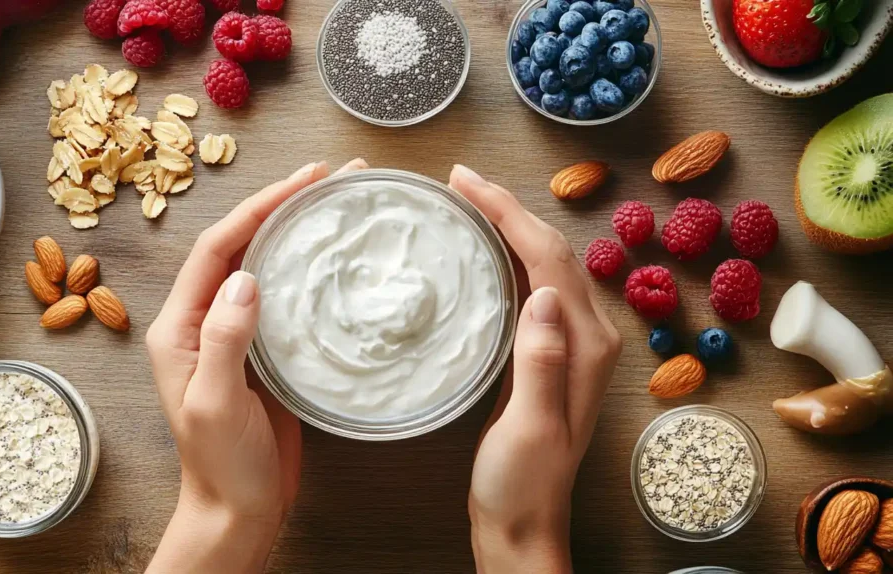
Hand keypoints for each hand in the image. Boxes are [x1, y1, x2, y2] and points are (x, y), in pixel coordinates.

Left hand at [145, 159, 368, 573]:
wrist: (238, 510)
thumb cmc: (220, 466)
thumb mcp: (215, 403)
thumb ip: (225, 339)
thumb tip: (247, 277)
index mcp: (180, 327)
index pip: (218, 249)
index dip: (258, 208)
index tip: (302, 181)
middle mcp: (206, 320)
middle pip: (243, 246)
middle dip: (283, 206)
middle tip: (332, 177)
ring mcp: (238, 333)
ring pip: (268, 266)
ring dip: (299, 232)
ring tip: (340, 202)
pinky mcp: (268, 351)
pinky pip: (288, 298)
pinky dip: (311, 271)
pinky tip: (337, 258)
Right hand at [449, 165, 621, 573]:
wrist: (523, 522)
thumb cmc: (523, 482)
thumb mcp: (532, 427)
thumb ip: (541, 361)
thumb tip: (540, 293)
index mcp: (586, 346)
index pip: (549, 259)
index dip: (509, 214)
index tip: (466, 183)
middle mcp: (587, 337)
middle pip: (551, 252)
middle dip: (508, 208)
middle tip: (459, 181)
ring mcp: (569, 345)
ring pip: (543, 265)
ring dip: (509, 227)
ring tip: (468, 202)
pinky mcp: (548, 355)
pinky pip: (532, 288)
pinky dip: (508, 259)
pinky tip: (484, 252)